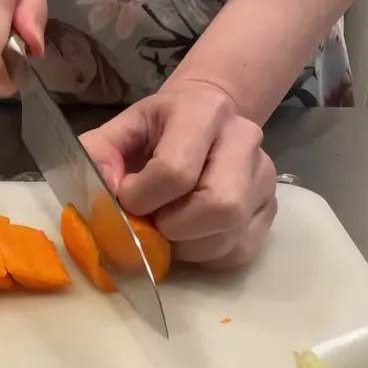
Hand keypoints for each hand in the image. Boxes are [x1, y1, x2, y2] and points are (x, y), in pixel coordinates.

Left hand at [79, 81, 277, 269]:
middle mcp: (243, 139)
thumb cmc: (156, 130)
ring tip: (168, 228)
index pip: (175, 171)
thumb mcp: (120, 130)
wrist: (205, 117)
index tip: (128, 198)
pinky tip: (190, 236)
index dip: (142, 198)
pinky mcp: (270, 206)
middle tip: (152, 222)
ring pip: (230, 234)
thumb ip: (97, 158)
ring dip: (187, 246)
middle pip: (218, 206)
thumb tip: (101, 201)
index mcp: (202, 112)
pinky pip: (240, 251)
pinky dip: (207, 255)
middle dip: (173, 227)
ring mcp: (263, 175)